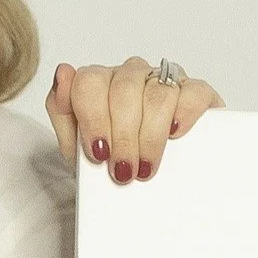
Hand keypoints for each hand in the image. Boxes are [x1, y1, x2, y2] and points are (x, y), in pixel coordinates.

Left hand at [44, 56, 225, 180]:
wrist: (142, 184)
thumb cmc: (108, 158)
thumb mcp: (75, 146)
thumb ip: (62, 111)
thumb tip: (62, 73)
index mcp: (97, 82)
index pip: (89, 82)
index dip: (93, 119)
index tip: (98, 153)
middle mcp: (129, 75)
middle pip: (124, 89)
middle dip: (122, 136)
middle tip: (123, 169)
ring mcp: (163, 79)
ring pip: (157, 93)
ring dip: (150, 136)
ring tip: (145, 166)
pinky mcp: (195, 92)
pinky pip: (193, 90)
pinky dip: (184, 112)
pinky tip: (175, 132)